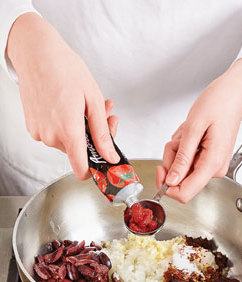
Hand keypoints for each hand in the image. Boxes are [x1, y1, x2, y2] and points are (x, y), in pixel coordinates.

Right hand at [7, 13, 118, 179]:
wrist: (36, 53)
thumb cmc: (64, 69)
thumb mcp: (93, 101)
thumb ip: (102, 134)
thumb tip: (110, 155)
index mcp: (68, 132)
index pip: (82, 170)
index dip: (96, 170)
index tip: (106, 161)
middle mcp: (51, 136)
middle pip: (79, 152)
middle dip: (94, 136)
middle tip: (104, 115)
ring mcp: (39, 132)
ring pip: (68, 141)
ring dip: (82, 128)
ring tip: (85, 105)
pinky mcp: (33, 126)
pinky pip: (55, 133)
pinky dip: (66, 124)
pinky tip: (70, 106)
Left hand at [156, 58, 241, 202]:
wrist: (233, 92)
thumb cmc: (218, 103)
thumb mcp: (193, 129)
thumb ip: (182, 159)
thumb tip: (171, 181)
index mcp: (212, 164)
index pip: (185, 193)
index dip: (167, 186)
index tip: (161, 169)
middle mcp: (214, 169)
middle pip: (180, 179)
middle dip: (173, 159)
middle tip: (180, 139)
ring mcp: (212, 165)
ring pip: (182, 168)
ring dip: (178, 150)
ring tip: (188, 133)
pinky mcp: (208, 159)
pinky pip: (187, 160)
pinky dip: (183, 148)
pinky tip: (191, 134)